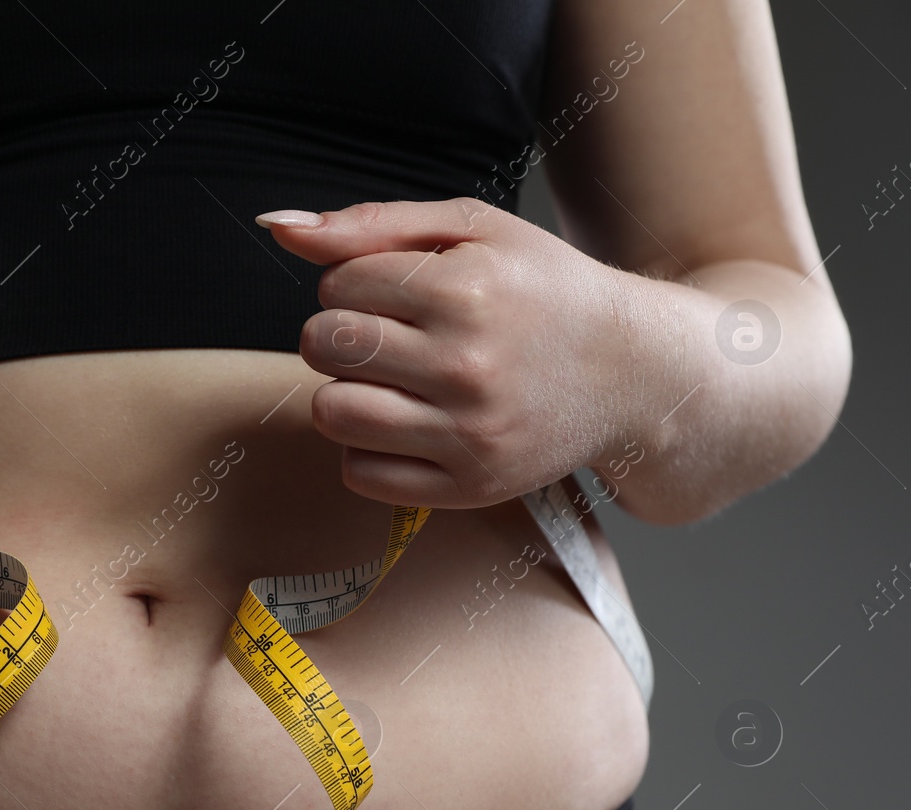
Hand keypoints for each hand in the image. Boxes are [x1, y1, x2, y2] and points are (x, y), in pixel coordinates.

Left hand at [257, 199, 643, 508]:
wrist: (634, 371)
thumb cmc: (544, 290)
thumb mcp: (472, 229)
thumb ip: (370, 223)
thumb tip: (276, 227)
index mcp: (466, 290)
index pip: (337, 285)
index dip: (352, 283)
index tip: (394, 291)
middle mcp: (467, 365)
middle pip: (324, 346)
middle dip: (338, 334)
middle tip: (384, 335)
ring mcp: (468, 434)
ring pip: (332, 413)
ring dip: (346, 392)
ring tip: (391, 379)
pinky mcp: (468, 486)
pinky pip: (360, 474)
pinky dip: (368, 449)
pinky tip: (408, 423)